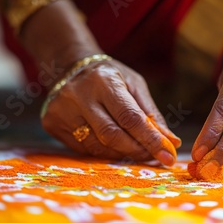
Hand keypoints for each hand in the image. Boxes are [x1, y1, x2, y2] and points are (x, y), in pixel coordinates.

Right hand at [42, 58, 180, 164]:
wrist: (70, 66)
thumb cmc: (109, 77)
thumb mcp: (134, 86)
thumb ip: (152, 114)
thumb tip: (171, 143)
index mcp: (104, 81)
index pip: (130, 117)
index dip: (150, 139)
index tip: (167, 155)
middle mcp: (78, 95)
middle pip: (112, 136)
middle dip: (137, 150)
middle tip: (154, 156)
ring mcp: (61, 111)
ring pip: (97, 147)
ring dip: (122, 154)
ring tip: (135, 151)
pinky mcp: (51, 124)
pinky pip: (83, 149)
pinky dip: (103, 152)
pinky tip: (112, 146)